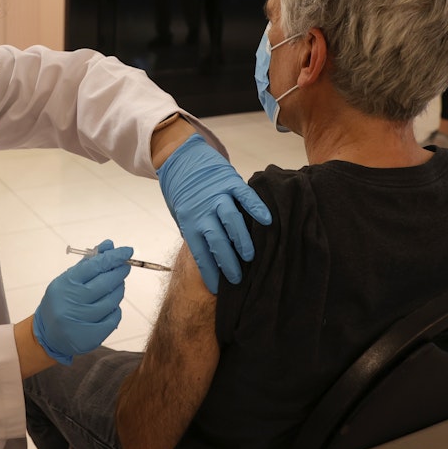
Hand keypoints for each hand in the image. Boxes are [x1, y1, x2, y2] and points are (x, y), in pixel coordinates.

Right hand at [33, 240, 131, 364]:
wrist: (47, 334)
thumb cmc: (61, 300)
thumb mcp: (69, 279)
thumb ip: (89, 263)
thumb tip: (109, 245)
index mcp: (65, 284)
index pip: (94, 266)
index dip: (113, 257)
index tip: (127, 251)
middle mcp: (71, 302)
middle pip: (105, 283)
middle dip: (119, 272)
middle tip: (125, 266)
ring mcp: (81, 320)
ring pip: (112, 301)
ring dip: (118, 290)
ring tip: (117, 285)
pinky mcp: (90, 336)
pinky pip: (113, 318)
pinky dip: (116, 310)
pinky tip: (111, 306)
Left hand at [156, 133, 271, 293]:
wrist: (180, 159)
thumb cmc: (184, 193)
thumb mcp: (184, 215)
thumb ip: (197, 233)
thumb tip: (211, 259)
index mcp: (188, 222)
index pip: (199, 253)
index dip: (210, 273)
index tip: (218, 289)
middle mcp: (202, 210)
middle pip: (216, 241)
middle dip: (228, 263)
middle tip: (238, 279)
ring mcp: (216, 195)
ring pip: (230, 220)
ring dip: (241, 240)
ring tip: (250, 256)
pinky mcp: (229, 181)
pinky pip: (245, 196)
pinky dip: (256, 208)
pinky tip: (267, 221)